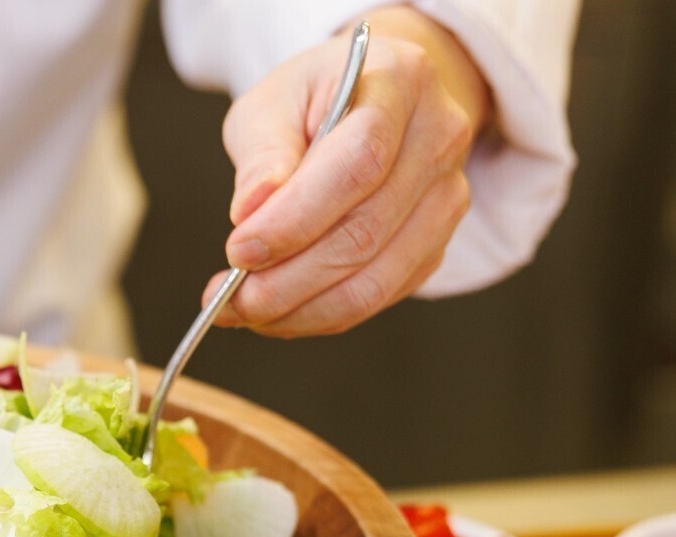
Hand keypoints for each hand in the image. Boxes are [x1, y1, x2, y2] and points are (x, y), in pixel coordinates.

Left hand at [212, 7, 490, 337]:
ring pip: (376, 279)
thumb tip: (251, 213)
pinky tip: (278, 312)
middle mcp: (438, 138)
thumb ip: (262, 155)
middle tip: (229, 297)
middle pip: (365, 232)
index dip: (296, 218)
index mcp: (400, 81)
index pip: (358, 163)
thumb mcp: (273, 102)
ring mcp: (446, 195)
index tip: (238, 251)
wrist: (376, 101)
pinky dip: (322, 315)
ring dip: (301, 310)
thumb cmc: (316, 99)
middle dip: (287, 279)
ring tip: (243, 311)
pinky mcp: (437, 242)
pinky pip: (380, 296)